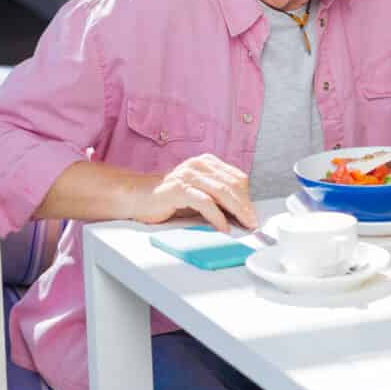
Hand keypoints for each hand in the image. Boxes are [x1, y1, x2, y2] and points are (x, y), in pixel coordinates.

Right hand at [131, 154, 256, 231]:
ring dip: (237, 211)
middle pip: (233, 185)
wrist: (137, 196)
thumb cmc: (169, 196)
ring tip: (244, 224)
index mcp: (207, 162)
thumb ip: (217, 195)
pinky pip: (205, 203)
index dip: (248, 197)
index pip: (237, 178)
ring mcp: (188, 175)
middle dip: (246, 206)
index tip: (253, 213)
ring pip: (222, 192)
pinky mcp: (178, 189)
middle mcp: (199, 165)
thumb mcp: (198, 191)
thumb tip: (241, 211)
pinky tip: (223, 227)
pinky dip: (217, 217)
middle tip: (253, 222)